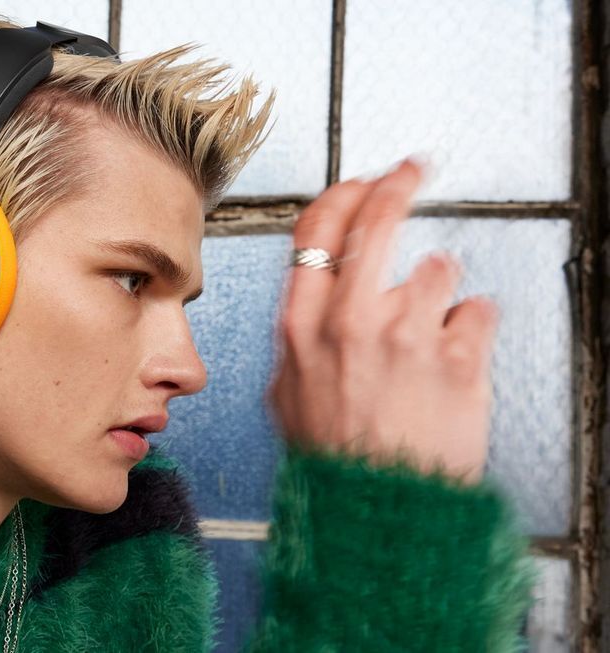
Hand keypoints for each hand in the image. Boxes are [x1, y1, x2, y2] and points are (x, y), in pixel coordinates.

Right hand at [265, 157, 499, 484]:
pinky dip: (470, 330)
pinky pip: (477, 311)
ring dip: (438, 293)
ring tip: (430, 337)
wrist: (380, 512)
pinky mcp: (459, 356)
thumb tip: (315, 307)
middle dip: (395, 183)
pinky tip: (453, 361)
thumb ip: (301, 341)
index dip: (341, 196)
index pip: (316, 232)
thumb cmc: (335, 460)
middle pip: (375, 220)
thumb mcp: (287, 395)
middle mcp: (351, 321)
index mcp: (301, 327)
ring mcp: (407, 335)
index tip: (357, 184)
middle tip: (410, 171)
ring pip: (437, 269)